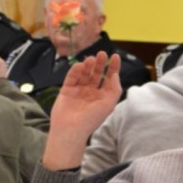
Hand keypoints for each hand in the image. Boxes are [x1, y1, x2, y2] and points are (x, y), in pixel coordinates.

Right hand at [41, 51, 121, 169]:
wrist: (71, 128)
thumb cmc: (92, 118)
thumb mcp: (109, 104)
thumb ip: (114, 89)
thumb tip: (116, 75)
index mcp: (103, 97)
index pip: (109, 79)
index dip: (113, 68)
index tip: (115, 56)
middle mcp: (91, 92)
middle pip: (96, 74)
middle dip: (100, 64)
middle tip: (102, 53)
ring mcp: (78, 91)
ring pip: (84, 74)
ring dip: (88, 66)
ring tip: (91, 58)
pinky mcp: (66, 90)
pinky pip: (72, 77)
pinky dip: (76, 71)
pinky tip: (81, 65)